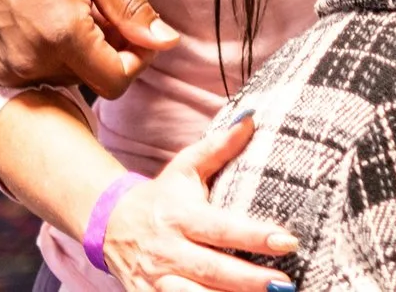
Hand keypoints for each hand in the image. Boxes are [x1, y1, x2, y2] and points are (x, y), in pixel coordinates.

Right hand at [0, 0, 180, 95]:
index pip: (117, 81)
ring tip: (73, 14)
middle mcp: (31, 62)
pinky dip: (54, 57)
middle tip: (104, 14)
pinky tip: (49, 25)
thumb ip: (132, 9)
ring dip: (82, 54)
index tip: (138, 34)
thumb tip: (167, 42)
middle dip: (111, 53)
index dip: (138, 60)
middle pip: (94, 81)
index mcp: (61, 36)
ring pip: (69, 79)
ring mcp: (7, 71)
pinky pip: (40, 76)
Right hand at [104, 111, 302, 291]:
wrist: (109, 223)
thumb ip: (218, 147)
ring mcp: (156, 278)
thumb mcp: (184, 167)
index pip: (222, 229)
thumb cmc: (160, 196)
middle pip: (212, 269)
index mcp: (181, 216)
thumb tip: (252, 119)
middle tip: (284, 283)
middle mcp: (168, 250)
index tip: (287, 241)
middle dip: (249, 280)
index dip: (254, 237)